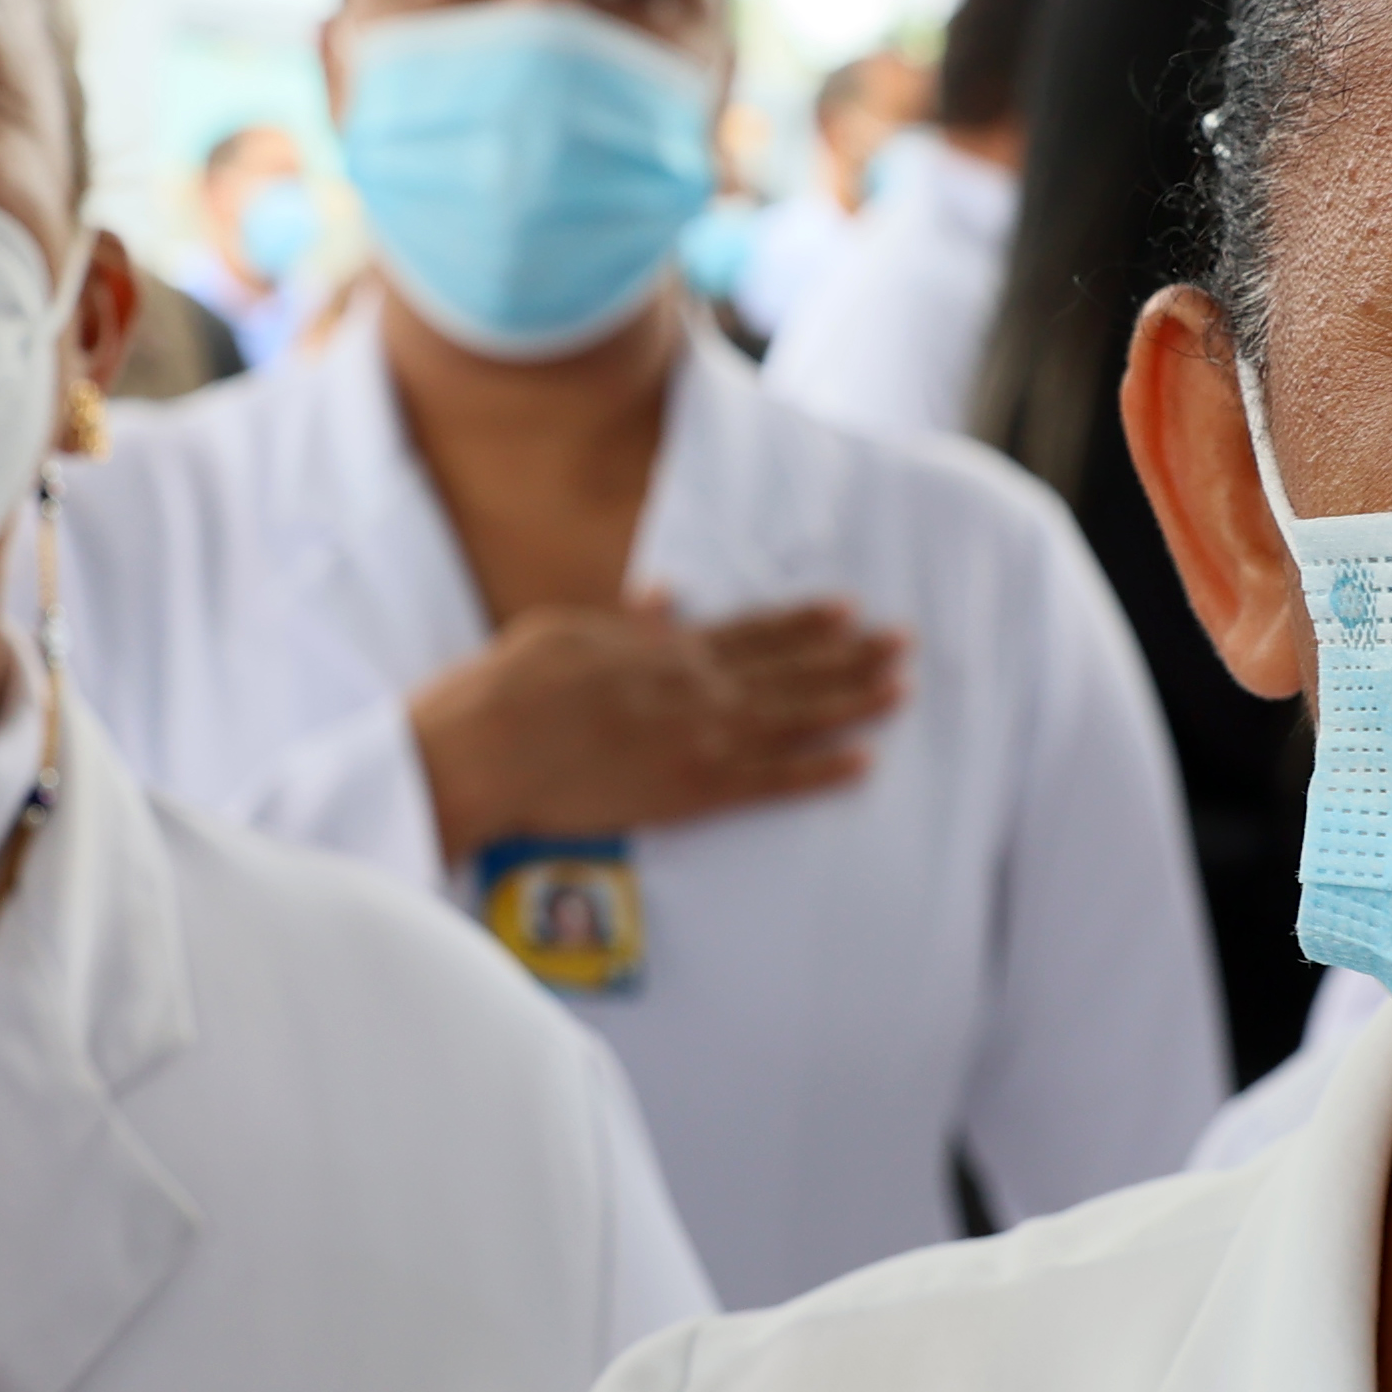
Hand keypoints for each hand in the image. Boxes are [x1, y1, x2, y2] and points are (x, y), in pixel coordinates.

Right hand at [407, 594, 907, 858]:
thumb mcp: (569, 631)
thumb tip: (664, 599)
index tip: (846, 611)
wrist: (489, 746)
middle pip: (790, 670)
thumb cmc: (512, 688)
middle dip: (850, 656)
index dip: (804, 622)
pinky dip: (820, 772)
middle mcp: (696, 687)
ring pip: (796, 719)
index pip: (751, 631)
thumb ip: (628, 623)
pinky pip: (773, 782)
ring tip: (899, 691)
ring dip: (853, 704)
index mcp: (665, 649)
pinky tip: (863, 764)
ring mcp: (699, 739)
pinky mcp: (692, 792)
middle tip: (902, 644)